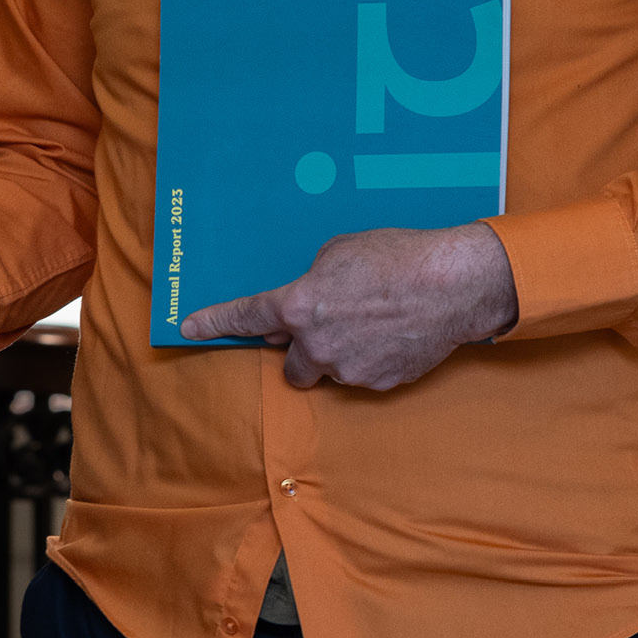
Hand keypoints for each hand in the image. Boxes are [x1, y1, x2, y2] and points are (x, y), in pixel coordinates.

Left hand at [180, 222, 516, 390]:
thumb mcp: (336, 253)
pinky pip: (361, 375)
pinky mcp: (379, 383)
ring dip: (338, 353)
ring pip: (328, 370)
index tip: (187, 328)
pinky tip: (391, 334)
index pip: (244, 318)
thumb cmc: (393, 257)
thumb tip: (308, 302)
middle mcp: (316, 345)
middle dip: (301, 350)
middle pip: (290, 364)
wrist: (450, 285)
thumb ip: (310, 283)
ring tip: (371, 322)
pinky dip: (368, 359)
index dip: (214, 323)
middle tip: (327, 325)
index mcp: (298, 306)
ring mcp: (348, 370)